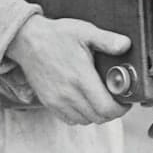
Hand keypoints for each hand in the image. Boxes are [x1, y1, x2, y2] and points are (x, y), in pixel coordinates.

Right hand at [5, 15, 131, 125]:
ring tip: (100, 101)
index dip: (120, 108)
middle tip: (115, 100)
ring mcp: (57, 100)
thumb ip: (107, 40)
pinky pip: (69, 119)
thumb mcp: (85, 31)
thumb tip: (125, 45)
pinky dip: (80, 116)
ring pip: (84, 121)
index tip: (124, 102)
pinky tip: (84, 102)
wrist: (27, 40)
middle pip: (98, 118)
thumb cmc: (56, 35)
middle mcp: (68, 93)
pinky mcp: (49, 102)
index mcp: (81, 77)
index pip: (106, 108)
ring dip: (96, 115)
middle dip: (111, 112)